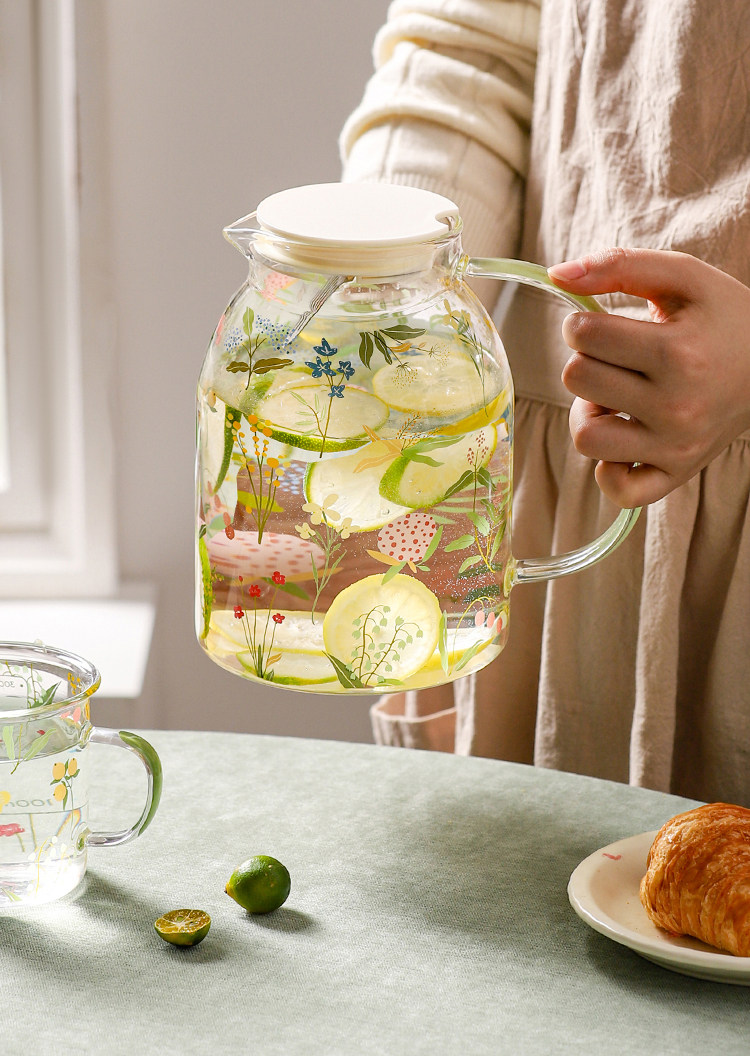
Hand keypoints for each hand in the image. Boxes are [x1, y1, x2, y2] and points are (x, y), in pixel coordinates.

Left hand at [547, 248, 749, 506]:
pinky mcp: (676, 474)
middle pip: (577, 380)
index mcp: (677, 353)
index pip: (583, 336)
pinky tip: (624, 439)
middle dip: (586, 363)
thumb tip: (555, 275)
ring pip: (585, 436)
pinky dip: (608, 467)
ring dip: (590, 414)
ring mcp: (676, 447)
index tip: (602, 327)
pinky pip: (616, 489)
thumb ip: (618, 265)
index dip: (581, 325)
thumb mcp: (683, 278)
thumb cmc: (722, 318)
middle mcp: (677, 406)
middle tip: (615, 361)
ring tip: (616, 400)